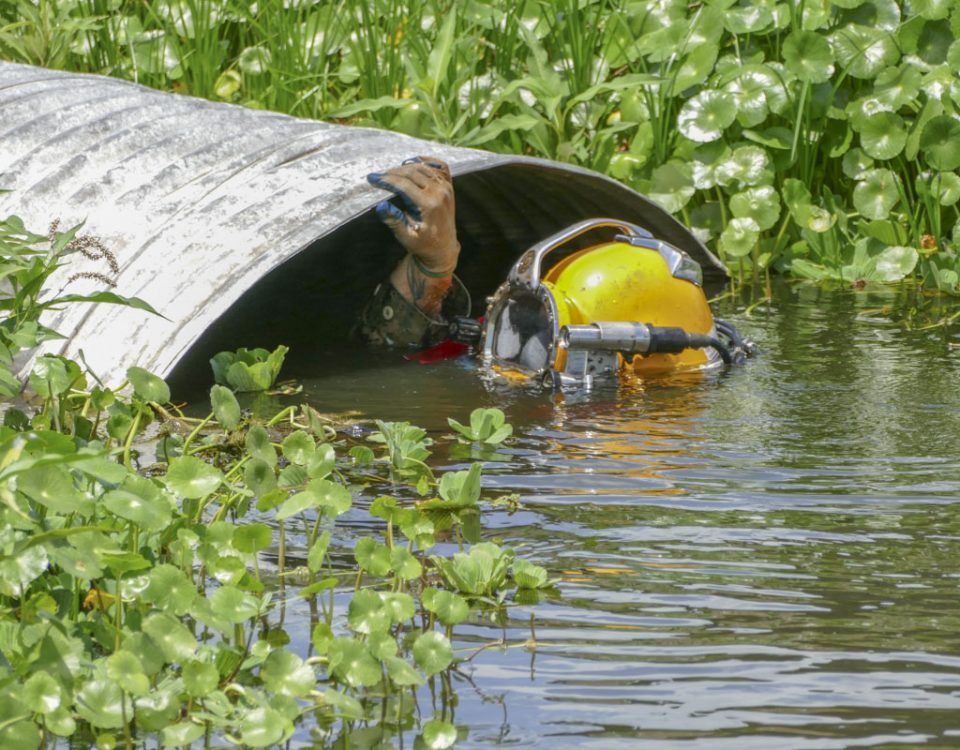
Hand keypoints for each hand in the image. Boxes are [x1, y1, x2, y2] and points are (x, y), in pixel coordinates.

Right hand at [367, 156, 459, 275]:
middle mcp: (440, 193)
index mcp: (430, 205)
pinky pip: (440, 167)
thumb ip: (395, 221)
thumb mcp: (406, 237)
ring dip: (405, 167)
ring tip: (389, 173)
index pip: (404, 185)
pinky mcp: (449, 187)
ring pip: (423, 168)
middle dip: (392, 173)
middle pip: (412, 173)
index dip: (386, 180)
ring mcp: (446, 188)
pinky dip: (427, 161)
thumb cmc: (423, 245)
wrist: (443, 249)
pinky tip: (414, 161)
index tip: (371, 178)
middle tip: (377, 176)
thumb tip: (380, 207)